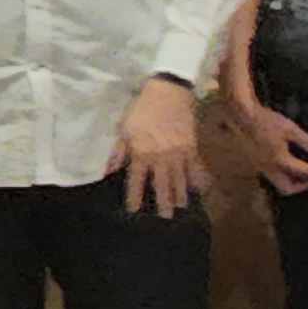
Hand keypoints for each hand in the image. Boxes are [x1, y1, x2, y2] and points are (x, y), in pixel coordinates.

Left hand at [107, 78, 207, 218]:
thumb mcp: (124, 129)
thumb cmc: (142, 109)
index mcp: (141, 152)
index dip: (134, 196)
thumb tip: (108, 172)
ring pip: (180, 178)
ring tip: (182, 206)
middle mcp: (161, 157)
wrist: (169, 91)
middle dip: (163, 201)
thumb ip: (118, 152)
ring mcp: (179, 152)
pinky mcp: (192, 146)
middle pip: (162, 184)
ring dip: (180, 194)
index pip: (136, 180)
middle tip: (166, 217)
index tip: (134, 210)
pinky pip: (195, 166)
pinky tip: (198, 188)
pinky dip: (197, 177)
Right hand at [234, 97, 307, 195]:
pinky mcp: (257, 163)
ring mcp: (261, 167)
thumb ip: (306, 141)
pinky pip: (273, 176)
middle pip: (288, 188)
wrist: (244, 117)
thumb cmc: (266, 121)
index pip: (303, 172)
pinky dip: (285, 175)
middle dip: (304, 185)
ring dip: (294, 181)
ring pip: (279, 184)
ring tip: (305, 171)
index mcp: (279, 160)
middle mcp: (269, 168)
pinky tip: (291, 164)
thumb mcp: (290, 128)